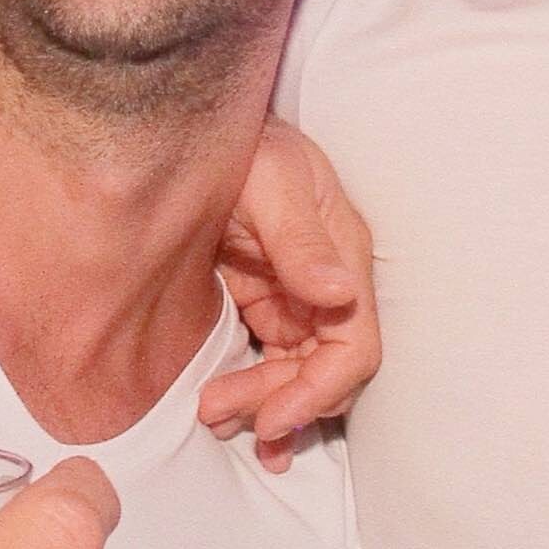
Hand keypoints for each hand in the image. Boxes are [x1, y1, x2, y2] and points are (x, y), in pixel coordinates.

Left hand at [203, 119, 376, 471]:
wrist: (195, 129)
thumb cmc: (246, 144)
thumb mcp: (273, 181)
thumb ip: (301, 240)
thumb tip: (339, 294)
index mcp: (342, 257)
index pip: (353, 348)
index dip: (318, 392)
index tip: (273, 418)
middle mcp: (327, 286)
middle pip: (322, 373)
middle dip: (279, 403)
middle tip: (219, 414)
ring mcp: (294, 298)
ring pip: (294, 376)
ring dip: (262, 407)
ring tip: (213, 419)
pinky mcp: (260, 303)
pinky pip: (266, 362)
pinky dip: (253, 395)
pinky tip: (231, 419)